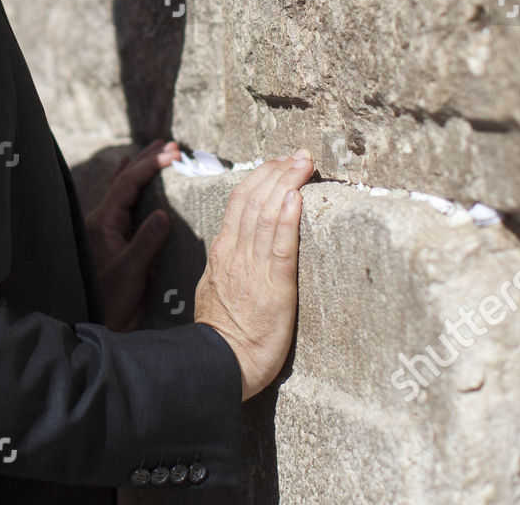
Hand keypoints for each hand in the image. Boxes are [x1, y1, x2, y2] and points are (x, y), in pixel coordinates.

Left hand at [84, 140, 180, 330]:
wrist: (99, 322)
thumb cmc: (111, 299)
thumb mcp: (130, 272)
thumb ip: (146, 242)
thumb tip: (163, 213)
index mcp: (103, 222)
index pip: (127, 183)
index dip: (151, 165)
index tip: (174, 154)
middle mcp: (104, 220)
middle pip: (124, 179)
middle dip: (148, 159)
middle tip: (172, 144)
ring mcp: (109, 228)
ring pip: (124, 188)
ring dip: (142, 169)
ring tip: (159, 151)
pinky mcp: (116, 238)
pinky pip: (126, 203)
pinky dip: (135, 186)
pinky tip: (137, 177)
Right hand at [194, 149, 312, 400]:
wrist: (219, 365)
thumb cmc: (221, 334)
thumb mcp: (215, 288)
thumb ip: (228, 264)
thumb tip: (236, 246)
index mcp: (223, 251)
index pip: (241, 201)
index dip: (262, 176)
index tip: (281, 162)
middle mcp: (236, 253)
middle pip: (255, 199)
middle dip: (279, 171)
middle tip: (300, 154)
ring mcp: (253, 268)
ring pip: (268, 214)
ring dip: (288, 183)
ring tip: (304, 163)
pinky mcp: (274, 288)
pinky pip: (281, 247)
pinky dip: (289, 219)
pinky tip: (297, 198)